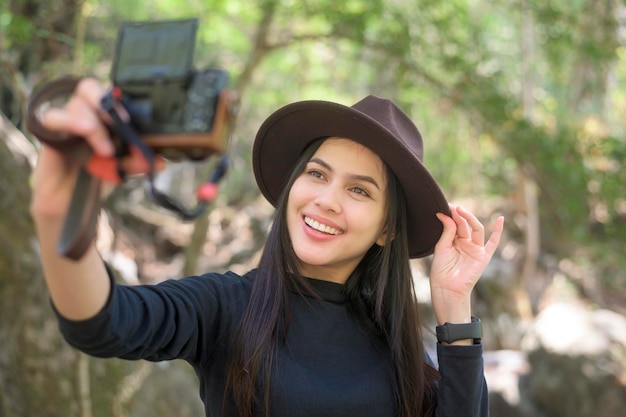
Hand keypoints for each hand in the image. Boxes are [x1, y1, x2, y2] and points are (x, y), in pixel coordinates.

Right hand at [30, 78, 161, 222]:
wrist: (71, 203)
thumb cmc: (97, 178)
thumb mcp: (123, 169)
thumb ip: (138, 161)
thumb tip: (161, 161)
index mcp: (103, 116)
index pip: (110, 93)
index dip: (122, 99)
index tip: (133, 118)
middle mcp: (84, 113)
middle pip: (89, 87)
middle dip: (106, 100)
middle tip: (121, 123)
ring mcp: (66, 120)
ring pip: (77, 104)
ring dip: (96, 125)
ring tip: (107, 150)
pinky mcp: (49, 132)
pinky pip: (53, 117)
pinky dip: (70, 121)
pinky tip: (84, 131)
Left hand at [429, 204, 503, 324]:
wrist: (446, 287)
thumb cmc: (441, 269)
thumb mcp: (441, 247)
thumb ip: (447, 231)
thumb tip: (445, 214)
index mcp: (454, 241)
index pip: (455, 223)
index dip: (451, 214)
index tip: (445, 205)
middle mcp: (466, 243)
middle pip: (465, 225)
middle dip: (459, 215)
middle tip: (452, 207)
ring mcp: (475, 249)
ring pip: (476, 229)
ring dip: (469, 218)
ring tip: (460, 210)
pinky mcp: (483, 256)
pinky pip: (493, 243)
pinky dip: (498, 231)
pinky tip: (500, 219)